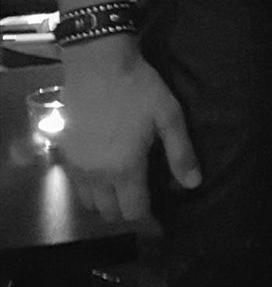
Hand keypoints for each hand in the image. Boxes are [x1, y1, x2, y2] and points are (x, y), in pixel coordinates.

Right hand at [62, 40, 200, 223]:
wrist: (97, 62)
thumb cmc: (137, 87)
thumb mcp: (168, 116)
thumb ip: (180, 153)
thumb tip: (193, 184)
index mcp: (125, 168)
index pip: (135, 213)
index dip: (149, 223)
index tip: (160, 224)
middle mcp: (97, 175)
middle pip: (111, 213)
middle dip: (129, 213)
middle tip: (144, 200)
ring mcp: (76, 165)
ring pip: (90, 204)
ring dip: (107, 203)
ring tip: (123, 189)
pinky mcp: (64, 152)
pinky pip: (75, 186)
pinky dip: (89, 189)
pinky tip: (102, 174)